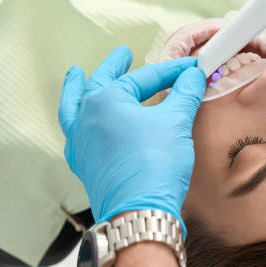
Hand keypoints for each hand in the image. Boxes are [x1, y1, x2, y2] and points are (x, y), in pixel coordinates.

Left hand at [58, 46, 205, 235]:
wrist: (138, 212)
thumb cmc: (155, 165)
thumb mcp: (175, 123)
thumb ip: (184, 94)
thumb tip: (192, 77)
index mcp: (105, 100)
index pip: (144, 78)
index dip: (171, 72)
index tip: (189, 70)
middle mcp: (86, 117)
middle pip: (101, 83)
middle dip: (114, 66)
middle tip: (122, 54)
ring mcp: (80, 142)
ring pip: (73, 107)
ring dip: (76, 88)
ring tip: (75, 74)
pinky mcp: (82, 164)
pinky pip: (73, 135)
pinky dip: (75, 124)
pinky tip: (79, 123)